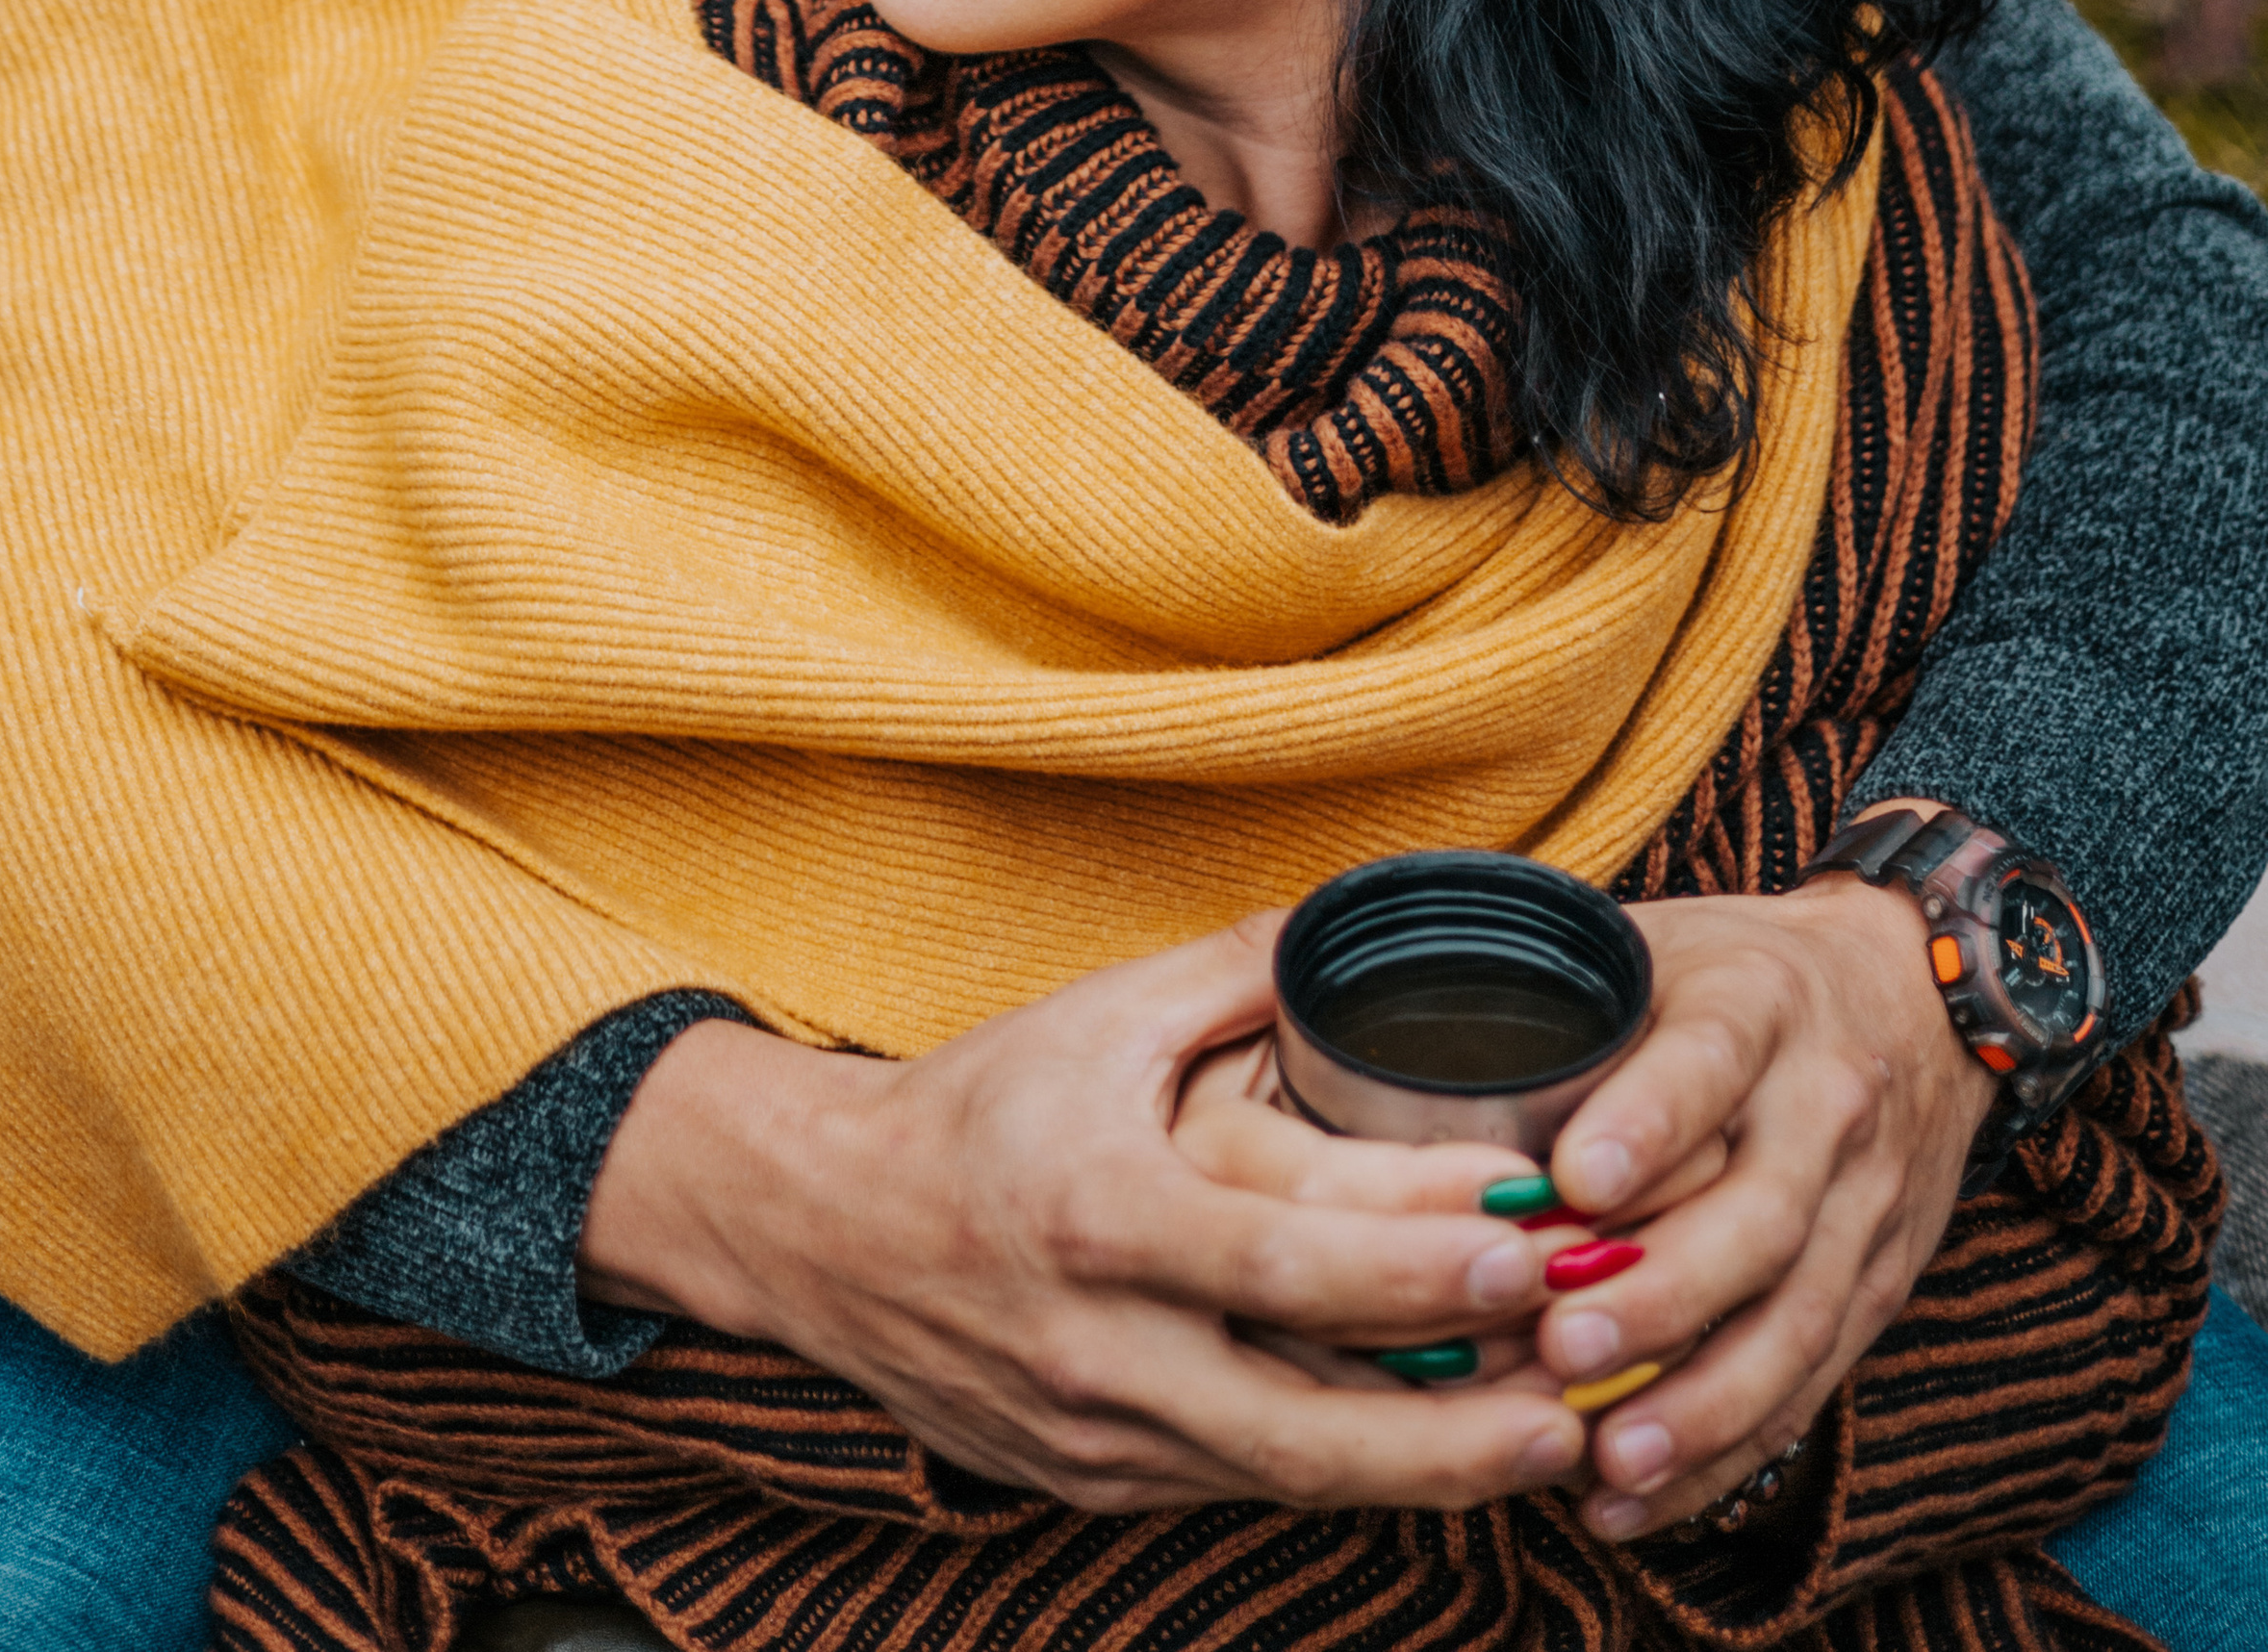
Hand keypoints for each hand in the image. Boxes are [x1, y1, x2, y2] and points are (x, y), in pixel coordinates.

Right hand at [579, 916, 1589, 1513]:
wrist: (823, 1229)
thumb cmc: (977, 1107)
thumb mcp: (1098, 1015)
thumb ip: (1237, 972)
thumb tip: (1363, 918)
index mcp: (1103, 1217)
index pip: (1287, 1265)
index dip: (1417, 1267)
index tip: (1532, 1249)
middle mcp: (1101, 1350)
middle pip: (1308, 1426)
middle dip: (1459, 1429)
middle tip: (1584, 1405)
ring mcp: (1098, 1437)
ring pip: (1290, 1481)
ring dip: (1428, 1472)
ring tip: (1556, 1442)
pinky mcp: (1099, 1485)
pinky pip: (1245, 1489)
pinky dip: (1348, 1477)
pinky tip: (1445, 1454)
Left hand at [1530, 874, 1993, 1539]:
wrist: (1909, 996)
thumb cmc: (1736, 974)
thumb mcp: (1658, 944)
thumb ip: (1557, 998)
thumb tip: (1388, 1047)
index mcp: (1758, 1003)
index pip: (1709, 1059)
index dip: (1648, 1122)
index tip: (1574, 1179)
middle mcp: (1825, 1107)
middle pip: (1761, 1215)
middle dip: (1663, 1292)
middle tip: (1563, 1344)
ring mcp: (1864, 1207)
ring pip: (1794, 1319)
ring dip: (1700, 1401)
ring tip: (1607, 1455)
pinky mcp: (1877, 1288)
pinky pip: (1809, 1383)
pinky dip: (1727, 1450)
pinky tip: (1643, 1495)